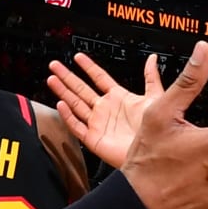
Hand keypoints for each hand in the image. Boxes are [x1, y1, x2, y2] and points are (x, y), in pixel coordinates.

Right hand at [46, 52, 155, 168]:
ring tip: (52, 79)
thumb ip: (151, 77)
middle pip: (81, 89)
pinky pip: (76, 125)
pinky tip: (60, 104)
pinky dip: (67, 116)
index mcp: (119, 98)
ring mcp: (98, 123)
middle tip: (55, 65)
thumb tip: (152, 58)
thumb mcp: (155, 97)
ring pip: (75, 104)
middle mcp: (106, 109)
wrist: (152, 152)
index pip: (99, 78)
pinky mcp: (93, 138)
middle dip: (67, 76)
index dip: (88, 67)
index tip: (78, 57)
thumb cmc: (155, 129)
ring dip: (63, 91)